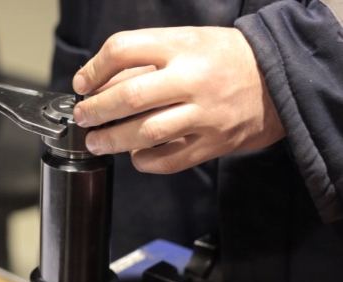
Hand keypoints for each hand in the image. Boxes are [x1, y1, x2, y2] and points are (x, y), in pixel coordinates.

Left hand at [72, 27, 284, 173]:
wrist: (277, 79)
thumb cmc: (224, 58)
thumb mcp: (187, 41)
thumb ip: (146, 58)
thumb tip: (100, 82)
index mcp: (182, 46)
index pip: (124, 49)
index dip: (94, 68)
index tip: (83, 83)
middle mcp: (193, 79)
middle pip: (130, 96)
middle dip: (96, 110)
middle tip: (82, 117)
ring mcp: (205, 113)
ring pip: (147, 132)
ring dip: (113, 140)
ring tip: (96, 141)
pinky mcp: (214, 142)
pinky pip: (170, 159)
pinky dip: (144, 161)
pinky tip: (134, 155)